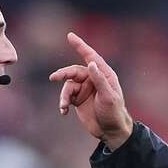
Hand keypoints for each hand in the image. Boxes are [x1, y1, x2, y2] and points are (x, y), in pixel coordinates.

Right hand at [49, 32, 132, 150]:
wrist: (110, 131)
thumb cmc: (114, 112)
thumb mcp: (108, 96)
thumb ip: (99, 80)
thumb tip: (90, 64)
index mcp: (104, 74)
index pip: (91, 56)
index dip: (80, 45)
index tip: (70, 36)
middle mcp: (92, 79)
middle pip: (74, 71)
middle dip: (63, 74)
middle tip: (53, 78)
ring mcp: (84, 89)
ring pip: (67, 86)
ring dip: (63, 96)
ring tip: (63, 106)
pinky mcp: (77, 100)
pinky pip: (66, 97)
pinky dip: (63, 103)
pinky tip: (63, 111)